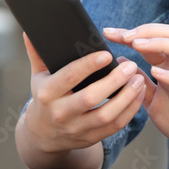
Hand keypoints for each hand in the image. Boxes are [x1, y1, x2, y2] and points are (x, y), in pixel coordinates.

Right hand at [19, 33, 146, 156]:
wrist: (43, 134)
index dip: (88, 65)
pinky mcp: (90, 138)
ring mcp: (76, 128)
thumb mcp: (38, 76)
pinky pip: (114, 126)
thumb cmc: (45, 97)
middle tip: (130, 65)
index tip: (107, 54)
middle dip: (113, 81)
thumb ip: (37, 53)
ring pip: (106, 115)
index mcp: (47, 93)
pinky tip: (138, 94)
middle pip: (90, 98)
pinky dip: (129, 110)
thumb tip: (30, 31)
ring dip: (126, 97)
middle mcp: (60, 113)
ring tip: (139, 79)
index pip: (69, 77)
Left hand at [104, 24, 168, 161]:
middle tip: (125, 36)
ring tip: (138, 46)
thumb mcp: (150, 96)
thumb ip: (139, 78)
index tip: (108, 33)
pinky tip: (155, 72)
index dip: (131, 33)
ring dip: (160, 44)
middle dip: (148, 30)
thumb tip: (121, 59)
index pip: (152, 39)